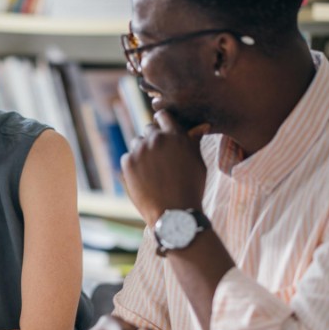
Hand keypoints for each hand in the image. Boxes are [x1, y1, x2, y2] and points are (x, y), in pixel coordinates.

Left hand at [121, 110, 207, 224]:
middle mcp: (156, 139)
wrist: (174, 213)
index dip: (163, 123)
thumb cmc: (191, 188)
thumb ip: (194, 141)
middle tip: (159, 156)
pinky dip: (133, 165)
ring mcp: (140, 151)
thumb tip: (201, 125)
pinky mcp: (128, 163)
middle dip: (153, 139)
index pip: (163, 116)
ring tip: (152, 170)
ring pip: (137, 143)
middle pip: (149, 129)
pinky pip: (127, 157)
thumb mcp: (198, 162)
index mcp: (175, 135)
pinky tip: (143, 178)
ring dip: (142, 151)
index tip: (163, 131)